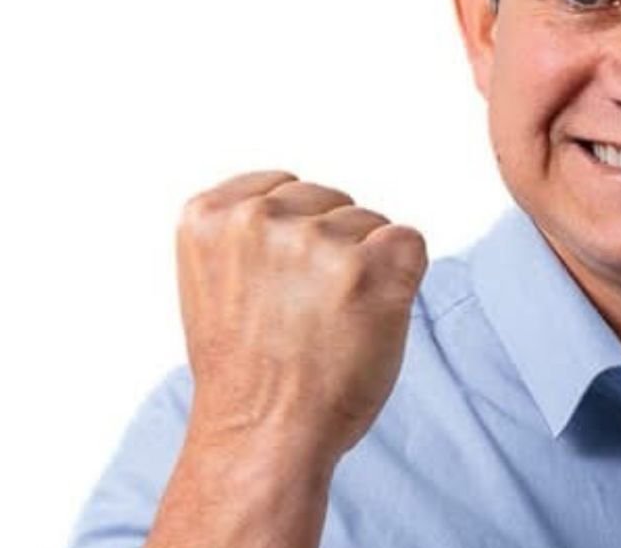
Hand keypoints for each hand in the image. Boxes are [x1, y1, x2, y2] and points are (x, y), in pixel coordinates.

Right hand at [173, 170, 427, 465]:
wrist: (263, 435)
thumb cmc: (247, 370)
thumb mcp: (216, 279)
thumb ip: (245, 231)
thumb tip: (300, 199)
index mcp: (210, 214)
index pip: (285, 186)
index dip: (295, 237)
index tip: (279, 286)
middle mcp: (259, 218)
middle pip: (332, 202)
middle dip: (331, 248)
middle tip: (306, 314)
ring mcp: (316, 241)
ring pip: (370, 224)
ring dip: (364, 268)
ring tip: (330, 323)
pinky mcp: (371, 268)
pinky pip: (409, 242)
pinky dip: (402, 278)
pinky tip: (369, 317)